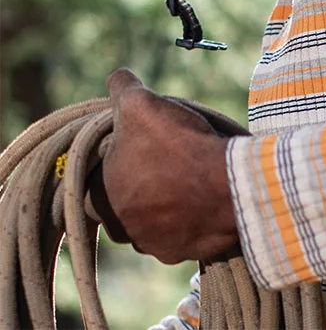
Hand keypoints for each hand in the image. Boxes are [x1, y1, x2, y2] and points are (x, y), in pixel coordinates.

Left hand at [92, 68, 237, 263]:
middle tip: (165, 154)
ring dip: (166, 198)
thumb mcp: (141, 104)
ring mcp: (154, 245)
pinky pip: (182, 229)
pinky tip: (203, 191)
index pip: (93, 179)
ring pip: (153, 216)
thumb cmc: (177, 147)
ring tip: (189, 171)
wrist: (229, 187)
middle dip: (141, 178)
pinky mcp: (184, 252)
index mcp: (100, 200)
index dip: (112, 157)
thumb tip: (117, 77)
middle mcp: (121, 230)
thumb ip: (122, 88)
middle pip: (125, 198)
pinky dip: (190, 213)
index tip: (135, 142)